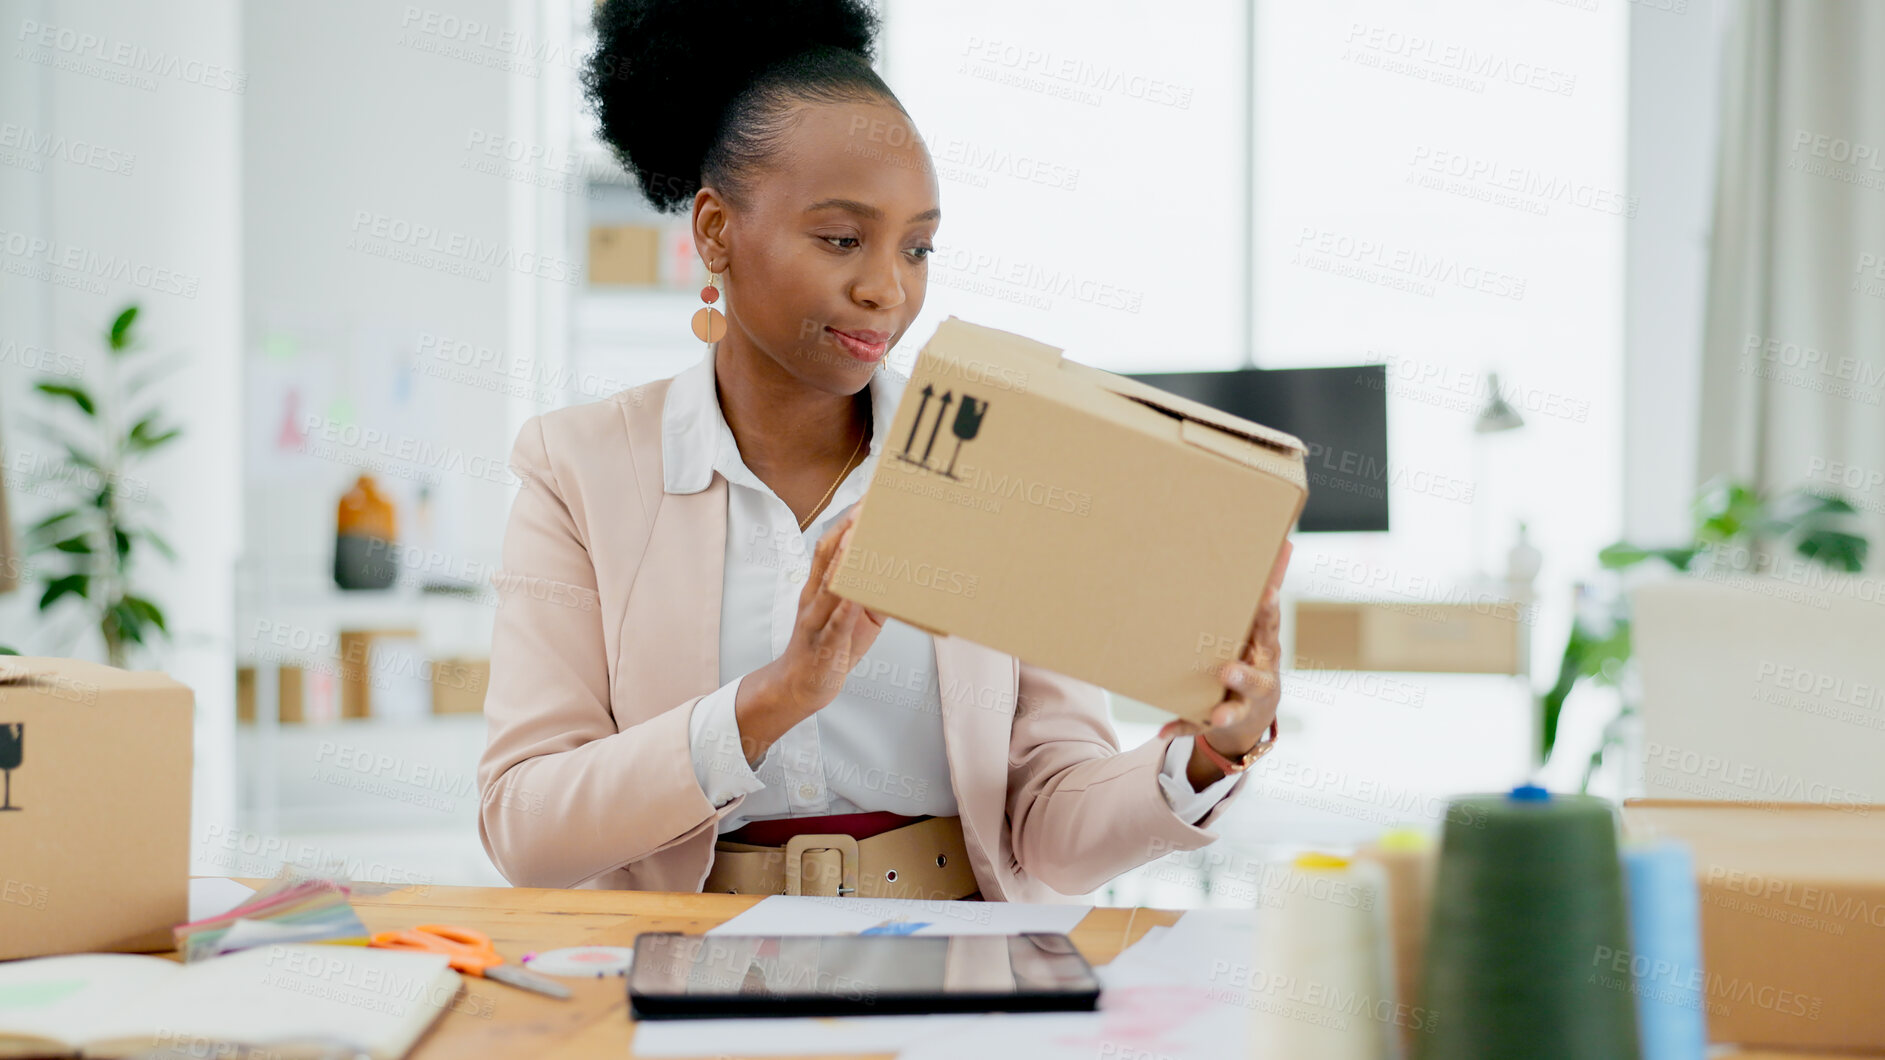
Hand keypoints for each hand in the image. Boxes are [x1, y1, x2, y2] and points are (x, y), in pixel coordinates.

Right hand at [734, 504, 886, 763]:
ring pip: (828, 585)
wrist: (798, 688)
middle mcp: (813, 598)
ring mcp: (816, 620)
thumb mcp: (854, 619)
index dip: (846, 522)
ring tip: (859, 536)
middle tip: (866, 505)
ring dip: (843, 559)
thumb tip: (901, 577)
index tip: (866, 500)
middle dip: (846, 529)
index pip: (829, 547)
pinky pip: (835, 623)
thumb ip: (872, 597)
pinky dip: (844, 606)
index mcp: (820, 588)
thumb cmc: (829, 648)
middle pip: (826, 555)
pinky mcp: (824, 644)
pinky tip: (855, 593)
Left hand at [1161, 539, 1291, 788]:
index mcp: (1265, 649)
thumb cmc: (1253, 653)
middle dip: (1244, 676)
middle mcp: (1259, 679)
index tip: (1266, 596)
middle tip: (1229, 671)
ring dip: (1226, 712)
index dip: (1268, 612)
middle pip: (1256, 679)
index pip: (1268, 628)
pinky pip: (1197, 726)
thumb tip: (1286, 539)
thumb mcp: (1263, 623)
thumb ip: (1271, 585)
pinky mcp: (1220, 722)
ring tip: (1216, 715)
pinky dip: (1181, 728)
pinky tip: (1163, 730)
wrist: (1252, 715)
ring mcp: (1243, 705)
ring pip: (1236, 710)